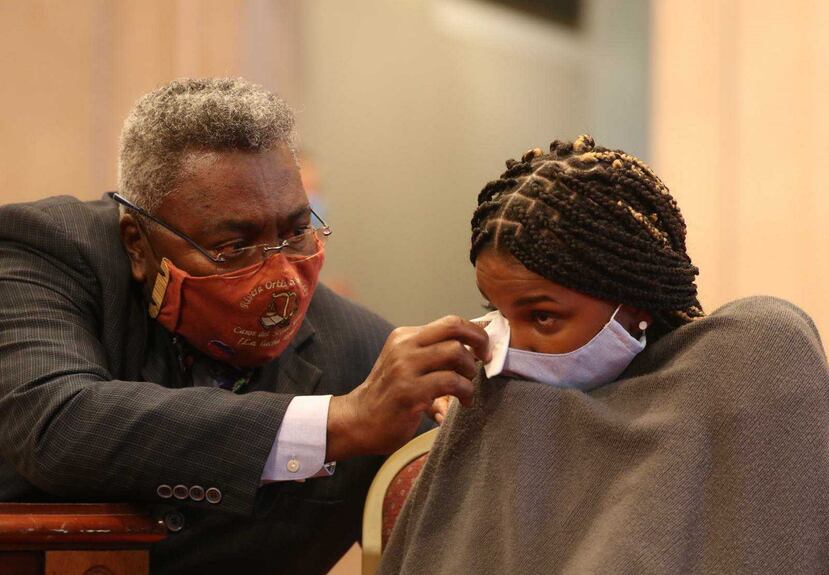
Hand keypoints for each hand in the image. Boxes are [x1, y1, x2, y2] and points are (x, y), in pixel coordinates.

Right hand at [326, 315, 489, 459]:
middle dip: (479, 341)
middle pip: (454, 327)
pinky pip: (451, 382)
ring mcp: (405, 368)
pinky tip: (463, 402)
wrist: (359, 421)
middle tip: (485, 360)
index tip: (484, 347)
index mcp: (404, 337)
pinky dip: (465, 392)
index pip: (449, 322)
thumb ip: (432, 355)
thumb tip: (473, 347)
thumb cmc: (388, 396)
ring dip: (469, 372)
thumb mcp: (406, 365)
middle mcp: (404, 346)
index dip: (474, 331)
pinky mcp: (410, 391)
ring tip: (466, 388)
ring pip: (455, 353)